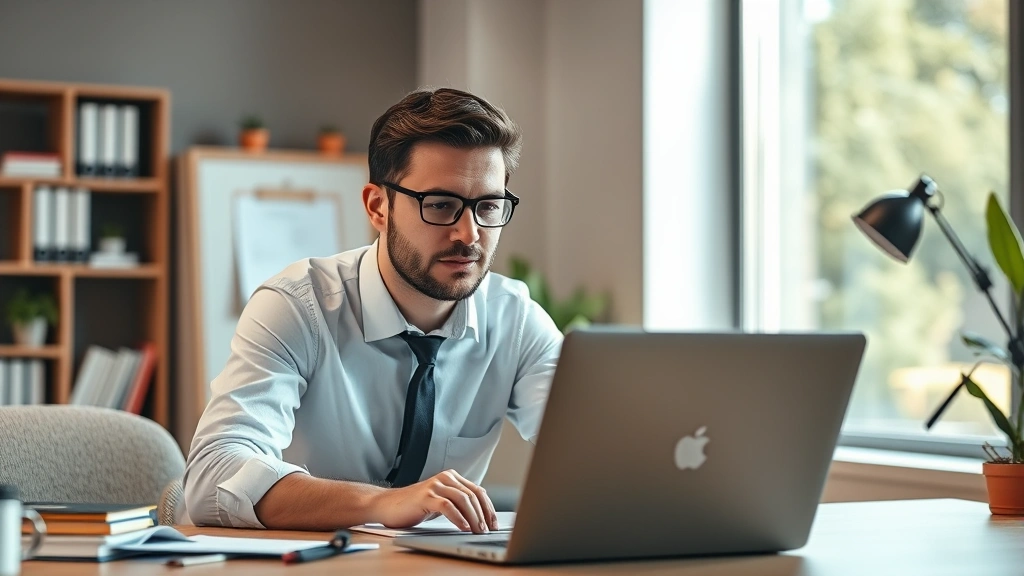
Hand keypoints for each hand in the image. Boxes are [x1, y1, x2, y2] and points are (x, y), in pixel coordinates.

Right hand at [370, 469, 498, 532]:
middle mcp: (445, 478)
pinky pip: (447, 506)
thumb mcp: (441, 502)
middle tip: (488, 530)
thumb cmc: (415, 506)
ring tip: (478, 530)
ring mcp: (435, 486)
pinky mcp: (425, 496)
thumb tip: (481, 517)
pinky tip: (464, 527)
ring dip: (473, 517)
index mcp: (452, 478)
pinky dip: (458, 517)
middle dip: (483, 514)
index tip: (494, 523)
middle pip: (472, 495)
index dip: (488, 508)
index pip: (477, 491)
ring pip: (462, 499)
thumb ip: (458, 503)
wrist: (388, 505)